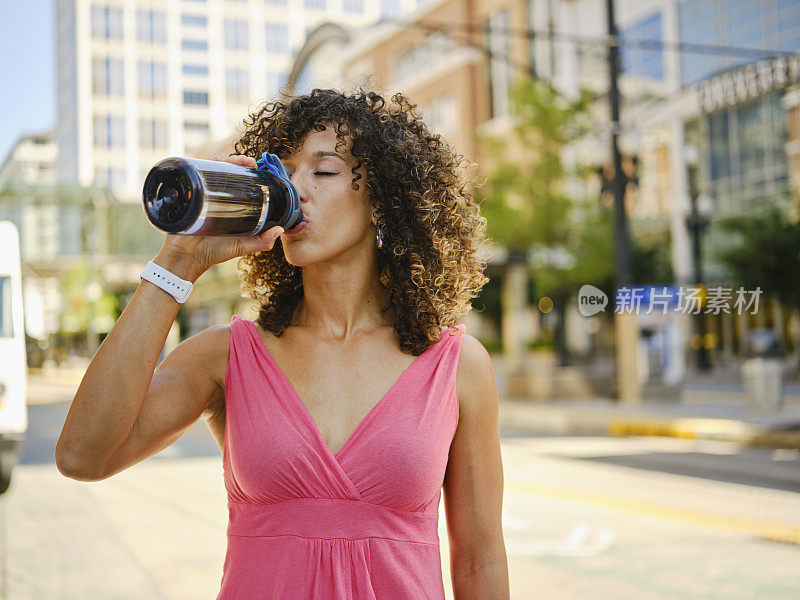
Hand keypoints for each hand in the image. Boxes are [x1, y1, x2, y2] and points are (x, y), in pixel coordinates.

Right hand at [153, 155, 283, 281]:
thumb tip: (280, 230)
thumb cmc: (214, 253)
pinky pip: (197, 175)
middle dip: (239, 163)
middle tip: (251, 163)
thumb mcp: (241, 246)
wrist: (187, 257)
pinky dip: (205, 164)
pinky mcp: (191, 194)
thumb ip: (261, 242)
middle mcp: (217, 198)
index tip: (261, 170)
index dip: (250, 175)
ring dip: (226, 160)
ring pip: (214, 171)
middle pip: (228, 173)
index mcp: (231, 207)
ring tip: (239, 161)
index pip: (241, 185)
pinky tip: (215, 160)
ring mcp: (203, 195)